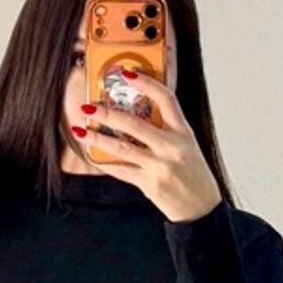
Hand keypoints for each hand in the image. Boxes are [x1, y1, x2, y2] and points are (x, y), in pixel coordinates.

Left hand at [72, 70, 221, 223]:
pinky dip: (106, 163)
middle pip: (134, 124)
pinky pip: (122, 170)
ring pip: (122, 148)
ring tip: (80, 130)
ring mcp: (159, 166)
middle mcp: (172, 147)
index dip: (146, 83)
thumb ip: (167, 130)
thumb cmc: (194, 175)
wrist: (201, 208)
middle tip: (90, 106)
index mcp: (183, 133)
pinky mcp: (149, 184)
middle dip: (107, 114)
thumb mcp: (188, 146)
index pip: (166, 99)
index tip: (127, 73)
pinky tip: (93, 155)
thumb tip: (139, 114)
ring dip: (97, 138)